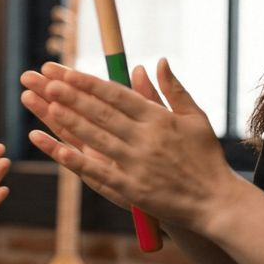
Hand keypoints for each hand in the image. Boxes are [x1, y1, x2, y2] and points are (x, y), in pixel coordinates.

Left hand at [19, 58, 239, 232]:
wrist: (216, 201)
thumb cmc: (205, 158)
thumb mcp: (195, 118)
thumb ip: (173, 90)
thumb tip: (159, 61)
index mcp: (159, 118)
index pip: (117, 95)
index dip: (89, 83)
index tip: (66, 72)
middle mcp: (145, 139)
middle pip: (101, 113)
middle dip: (72, 96)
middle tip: (47, 82)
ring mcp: (137, 164)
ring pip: (96, 138)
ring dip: (70, 122)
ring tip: (47, 106)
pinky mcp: (132, 189)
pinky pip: (99, 173)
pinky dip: (78, 161)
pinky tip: (58, 149)